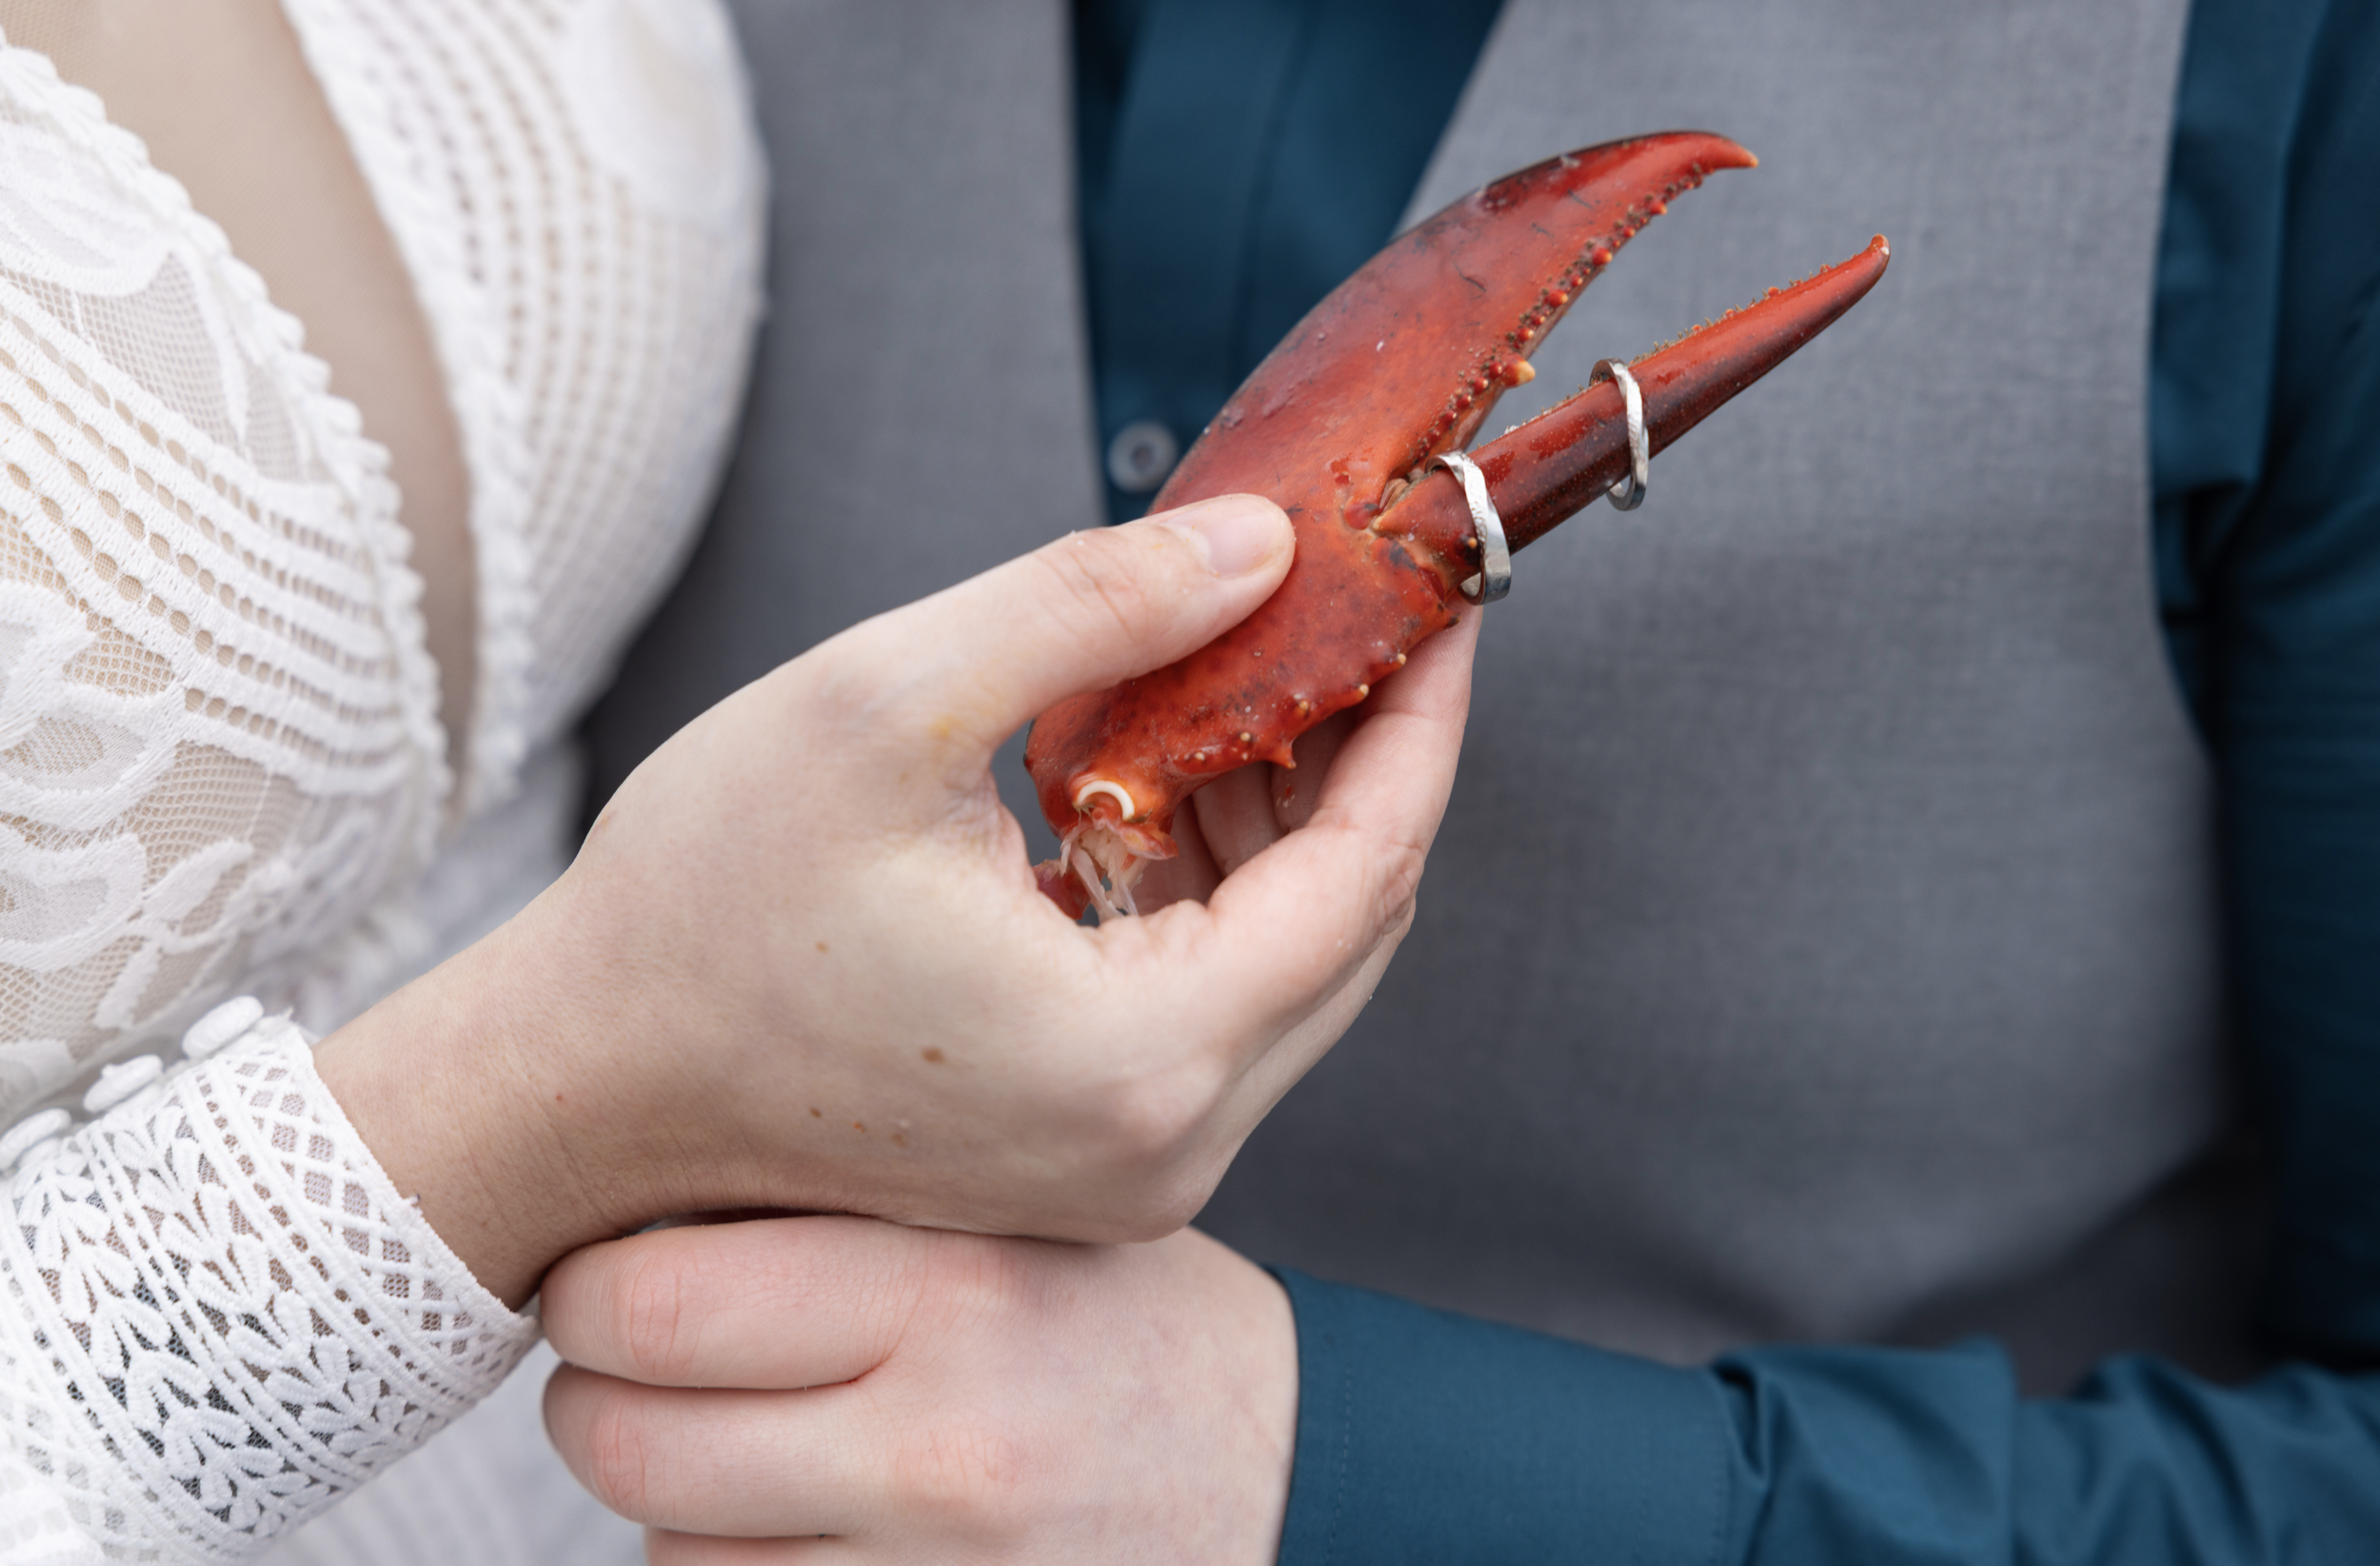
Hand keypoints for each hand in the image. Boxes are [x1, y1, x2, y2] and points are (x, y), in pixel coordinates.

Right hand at [316, 495, 1479, 1302]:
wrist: (579, 1081)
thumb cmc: (697, 907)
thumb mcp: (885, 706)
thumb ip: (1094, 606)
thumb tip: (1263, 542)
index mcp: (1141, 1057)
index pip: (1367, 871)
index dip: (1419, 721)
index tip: (1441, 603)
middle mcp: (1164, 1145)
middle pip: (1347, 928)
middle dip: (1363, 763)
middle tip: (1361, 622)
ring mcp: (1129, 1169)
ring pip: (1281, 967)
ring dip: (1281, 819)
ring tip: (1252, 673)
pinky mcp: (1083, 1157)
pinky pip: (1206, 1005)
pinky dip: (1210, 887)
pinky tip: (1169, 773)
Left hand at [540, 1217, 1298, 1563]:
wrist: (1285, 1470)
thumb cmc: (1115, 1321)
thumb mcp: (1010, 1214)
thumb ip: (839, 1207)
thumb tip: (618, 1209)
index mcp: (954, 1289)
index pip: (650, 1301)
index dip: (585, 1286)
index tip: (602, 1271)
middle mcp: (941, 1445)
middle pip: (628, 1443)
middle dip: (596, 1397)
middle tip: (628, 1362)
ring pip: (666, 1553)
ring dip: (674, 1499)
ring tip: (757, 1437)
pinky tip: (807, 1519)